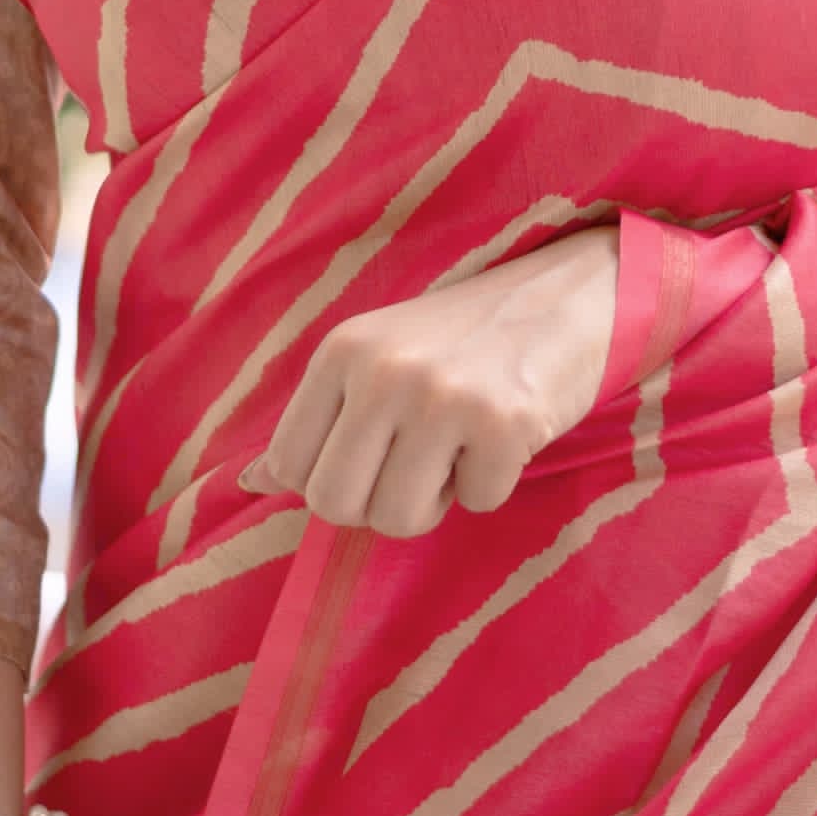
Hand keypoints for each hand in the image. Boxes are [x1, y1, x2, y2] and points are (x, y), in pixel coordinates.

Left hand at [240, 225, 621, 537]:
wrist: (568, 296)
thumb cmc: (464, 338)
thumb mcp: (378, 358)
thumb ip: (318, 420)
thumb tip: (248, 484)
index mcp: (341, 351)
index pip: (289, 467)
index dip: (332, 481)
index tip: (373, 455)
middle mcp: (384, 371)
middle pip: (335, 504)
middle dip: (377, 504)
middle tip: (418, 465)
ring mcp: (443, 397)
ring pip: (398, 519)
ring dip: (434, 501)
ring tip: (458, 451)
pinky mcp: (503, 424)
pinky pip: (476, 504)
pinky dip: (493, 483)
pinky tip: (504, 435)